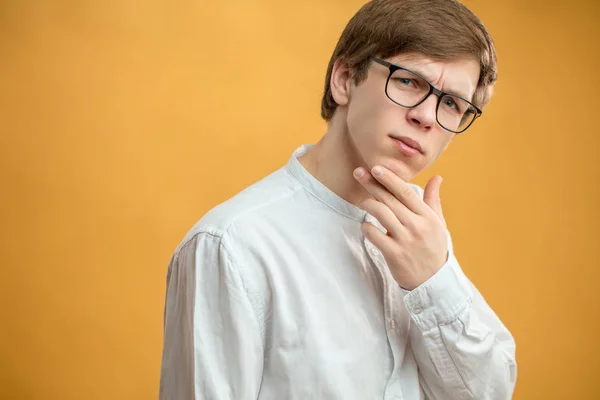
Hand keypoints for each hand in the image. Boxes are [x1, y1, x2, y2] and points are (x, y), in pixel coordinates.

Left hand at [354, 165, 448, 290]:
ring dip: (367, 204)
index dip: (390, 178)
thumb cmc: (434, 248)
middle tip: (358, 172)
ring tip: (362, 201)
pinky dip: (366, 227)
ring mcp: (405, 240)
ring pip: (381, 214)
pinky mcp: (394, 254)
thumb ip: (433, 200)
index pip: (406, 191)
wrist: (434, 281)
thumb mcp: (438, 223)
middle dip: (372, 184)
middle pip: (390, 199)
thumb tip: (437, 177)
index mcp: (427, 216)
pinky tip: (365, 226)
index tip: (376, 168)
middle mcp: (416, 226)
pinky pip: (374, 235)